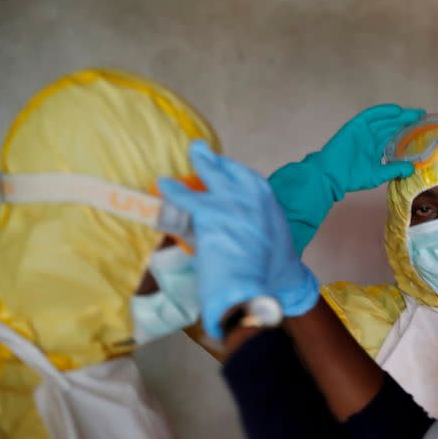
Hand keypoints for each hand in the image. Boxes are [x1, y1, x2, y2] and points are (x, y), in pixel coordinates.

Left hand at [159, 141, 318, 338]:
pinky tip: (163, 184)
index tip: (226, 168)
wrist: (258, 288)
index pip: (249, 179)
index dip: (233, 173)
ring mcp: (230, 201)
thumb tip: (248, 232)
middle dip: (215, 160)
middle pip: (229, 170)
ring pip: (211, 173)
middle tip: (203, 150)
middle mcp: (251, 196)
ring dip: (200, 161)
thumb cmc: (272, 273)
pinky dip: (172, 190)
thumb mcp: (274, 242)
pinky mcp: (208, 213)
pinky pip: (184, 197)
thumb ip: (260, 228)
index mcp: (269, 204)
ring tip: (192, 153)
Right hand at [269, 104, 423, 255]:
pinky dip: (383, 112)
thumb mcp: (378, 174)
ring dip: (398, 115)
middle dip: (406, 120)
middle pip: (391, 126)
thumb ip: (394, 169)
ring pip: (384, 120)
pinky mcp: (355, 126)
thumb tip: (412, 168)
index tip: (422, 129)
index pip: (394, 137)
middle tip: (422, 116)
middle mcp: (370, 138)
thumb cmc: (351, 177)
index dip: (407, 132)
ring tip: (414, 113)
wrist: (331, 175)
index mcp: (375, 149)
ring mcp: (363, 131)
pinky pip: (370, 115)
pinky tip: (396, 111)